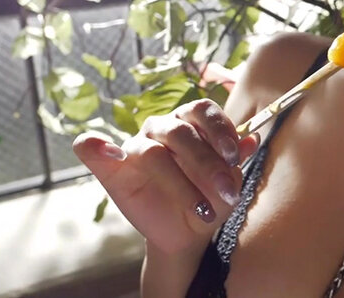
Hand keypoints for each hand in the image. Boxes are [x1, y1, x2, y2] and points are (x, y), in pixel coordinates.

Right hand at [73, 99, 258, 255]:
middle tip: (228, 193)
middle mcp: (162, 128)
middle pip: (181, 132)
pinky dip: (94, 146)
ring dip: (181, 184)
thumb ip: (235, 160)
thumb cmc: (209, 199)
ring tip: (202, 210)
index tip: (235, 155)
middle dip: (207, 164)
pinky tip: (108, 152)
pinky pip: (90, 149)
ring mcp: (136, 147)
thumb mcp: (229, 184)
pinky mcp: (111, 169)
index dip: (219, 128)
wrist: (188, 234)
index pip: (202, 110)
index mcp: (190, 122)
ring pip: (153, 153)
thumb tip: (253, 138)